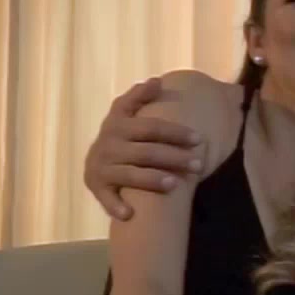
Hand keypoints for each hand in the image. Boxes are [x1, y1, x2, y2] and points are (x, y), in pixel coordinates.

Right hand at [85, 77, 203, 219]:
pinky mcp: (96, 187)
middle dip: (174, 158)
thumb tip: (156, 81)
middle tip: (199, 164)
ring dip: (152, 179)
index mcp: (119, 124)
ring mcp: (101, 167)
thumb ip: (139, 97)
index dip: (175, 132)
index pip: (151, 127)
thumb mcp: (125, 112)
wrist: (94, 159)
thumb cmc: (121, 135)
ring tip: (175, 184)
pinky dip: (115, 205)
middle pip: (146, 152)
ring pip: (130, 174)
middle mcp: (108, 145)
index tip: (199, 138)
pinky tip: (130, 214)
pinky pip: (106, 198)